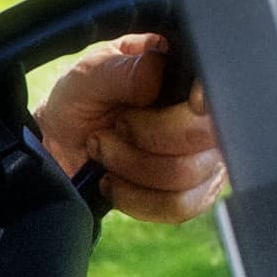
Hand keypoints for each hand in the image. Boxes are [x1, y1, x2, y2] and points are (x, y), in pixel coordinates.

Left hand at [33, 33, 226, 223]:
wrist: (59, 149)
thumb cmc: (80, 104)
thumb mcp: (88, 76)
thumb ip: (121, 70)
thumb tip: (156, 72)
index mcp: (186, 74)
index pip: (218, 88)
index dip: (203, 102)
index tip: (186, 105)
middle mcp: (206, 116)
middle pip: (205, 135)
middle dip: (145, 136)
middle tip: (113, 127)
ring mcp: (206, 157)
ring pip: (189, 174)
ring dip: (131, 166)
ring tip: (104, 150)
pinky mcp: (194, 193)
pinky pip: (179, 206)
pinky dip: (136, 197)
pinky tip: (115, 181)